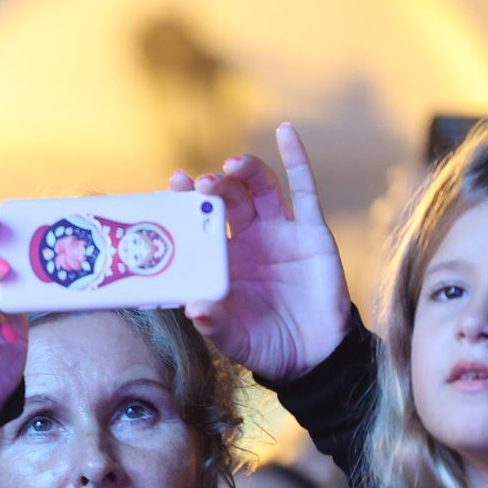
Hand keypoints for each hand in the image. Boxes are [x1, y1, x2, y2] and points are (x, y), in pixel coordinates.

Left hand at [171, 122, 351, 380]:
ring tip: (232, 166)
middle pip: (227, 201)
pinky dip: (296, 159)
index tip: (175, 182)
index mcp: (221, 260)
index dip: (187, 202)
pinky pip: (305, 189)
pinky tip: (285, 132)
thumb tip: (194, 309)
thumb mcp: (234, 340)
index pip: (199, 224)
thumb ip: (214, 325)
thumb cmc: (265, 344)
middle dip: (215, 189)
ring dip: (246, 172)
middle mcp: (247, 240)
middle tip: (205, 184)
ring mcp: (279, 232)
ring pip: (260, 190)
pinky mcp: (311, 231)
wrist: (312, 355)